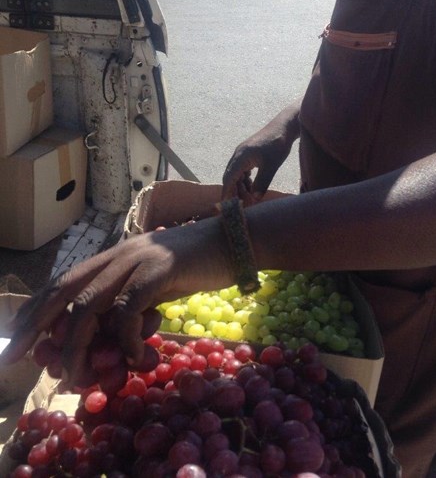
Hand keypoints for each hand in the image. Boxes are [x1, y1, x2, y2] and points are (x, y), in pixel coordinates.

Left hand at [0, 219, 231, 384]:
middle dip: (37, 325)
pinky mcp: (159, 270)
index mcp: (115, 255)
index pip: (66, 279)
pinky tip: (133, 357)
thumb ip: (132, 300)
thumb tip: (112, 336)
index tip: (22, 337)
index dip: (39, 308)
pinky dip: (125, 339)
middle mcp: (118, 254)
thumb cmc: (196, 264)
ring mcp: (137, 260)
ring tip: (75, 376)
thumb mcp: (156, 281)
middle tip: (18, 358)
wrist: (232, 242)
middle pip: (65, 290)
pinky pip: (129, 310)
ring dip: (77, 346)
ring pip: (90, 304)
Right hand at [222, 99, 300, 203]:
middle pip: (230, 177)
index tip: (226, 205)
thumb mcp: (271, 167)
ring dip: (241, 186)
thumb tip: (255, 199)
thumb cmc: (277, 145)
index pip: (229, 179)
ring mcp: (243, 154)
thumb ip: (262, 183)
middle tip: (241, 204)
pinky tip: (252, 187)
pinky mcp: (249, 154)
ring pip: (236, 174)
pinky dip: (245, 180)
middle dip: (234, 191)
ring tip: (249, 197)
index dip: (226, 193)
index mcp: (241, 158)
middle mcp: (238, 155)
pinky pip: (242, 170)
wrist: (284, 127)